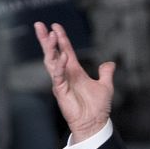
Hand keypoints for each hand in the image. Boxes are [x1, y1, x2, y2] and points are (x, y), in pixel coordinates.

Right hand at [34, 22, 114, 142]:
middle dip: (46, 39)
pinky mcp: (60, 90)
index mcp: (75, 71)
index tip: (55, 26)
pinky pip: (57, 75)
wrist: (94, 123)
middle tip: (39, 25)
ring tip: (49, 35)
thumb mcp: (105, 86)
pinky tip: (61, 56)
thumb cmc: (97, 107)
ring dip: (50, 48)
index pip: (65, 50)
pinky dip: (59, 65)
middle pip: (53, 53)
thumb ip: (106, 73)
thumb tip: (110, 64)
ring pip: (51, 61)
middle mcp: (66, 74)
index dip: (61, 38)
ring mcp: (61, 81)